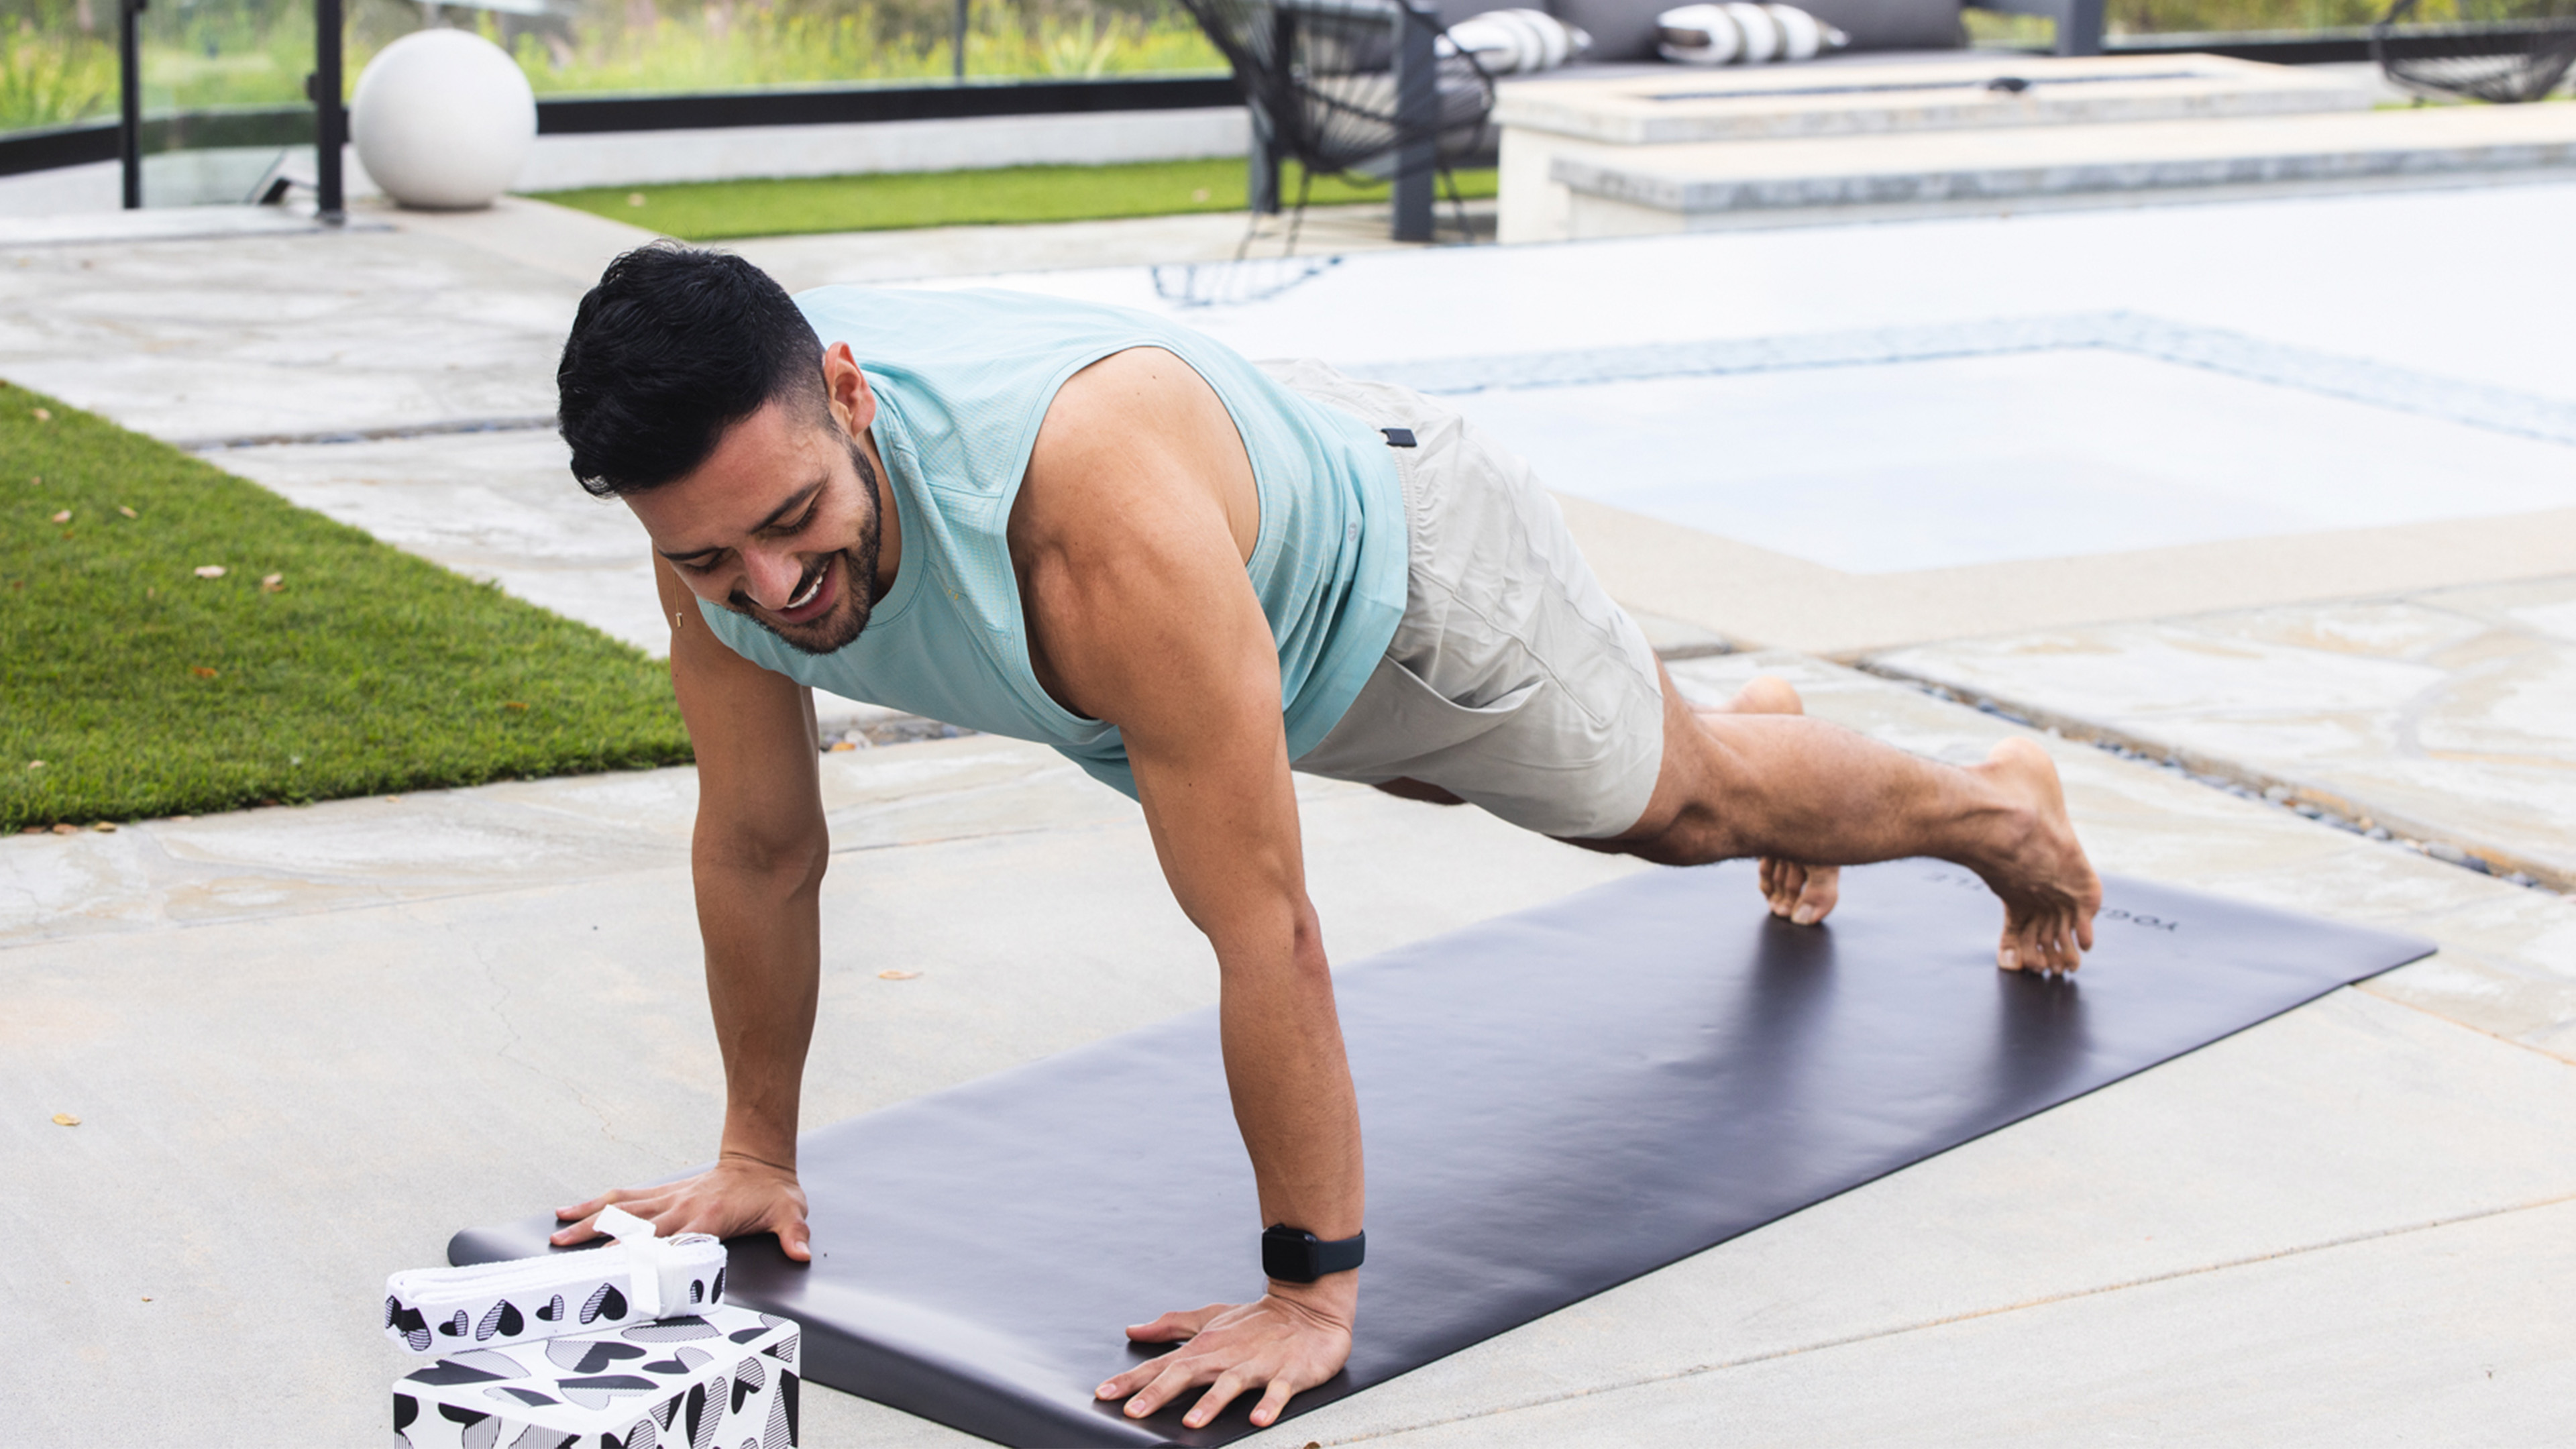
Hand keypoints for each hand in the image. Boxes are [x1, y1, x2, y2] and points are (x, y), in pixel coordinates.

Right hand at [551, 1152, 811, 1261]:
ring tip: (556, 1233)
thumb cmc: (772, 1192)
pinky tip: (570, 1209)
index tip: (616, 1266)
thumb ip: (793, 1234)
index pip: (671, 1240)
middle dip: (599, 1238)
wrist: (762, 1161)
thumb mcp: (790, 1212)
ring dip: (588, 1220)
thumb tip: (802, 1253)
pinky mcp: (663, 1194)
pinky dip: (597, 1203)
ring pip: (621, 1209)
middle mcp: (681, 1207)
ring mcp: (669, 1199)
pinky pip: (625, 1198)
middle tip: (565, 1250)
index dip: (644, 1253)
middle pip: (634, 1226)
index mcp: (707, 1217)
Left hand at [1096, 1276, 1354, 1429]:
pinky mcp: (1288, 1373)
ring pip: (1230, 1385)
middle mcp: (1226, 1356)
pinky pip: (1278, 1391)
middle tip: (1133, 1411)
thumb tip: (1134, 1330)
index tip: (1104, 1393)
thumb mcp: (1210, 1319)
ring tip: (1191, 1423)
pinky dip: (1269, 1404)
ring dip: (1211, 1403)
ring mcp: (1257, 1364)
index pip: (1160, 1365)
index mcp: (1205, 1347)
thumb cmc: (1257, 1319)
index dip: (1131, 1380)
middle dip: (1158, 1393)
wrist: (1309, 1307)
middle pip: (1186, 1374)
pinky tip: (1259, 1419)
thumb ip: (1171, 1326)